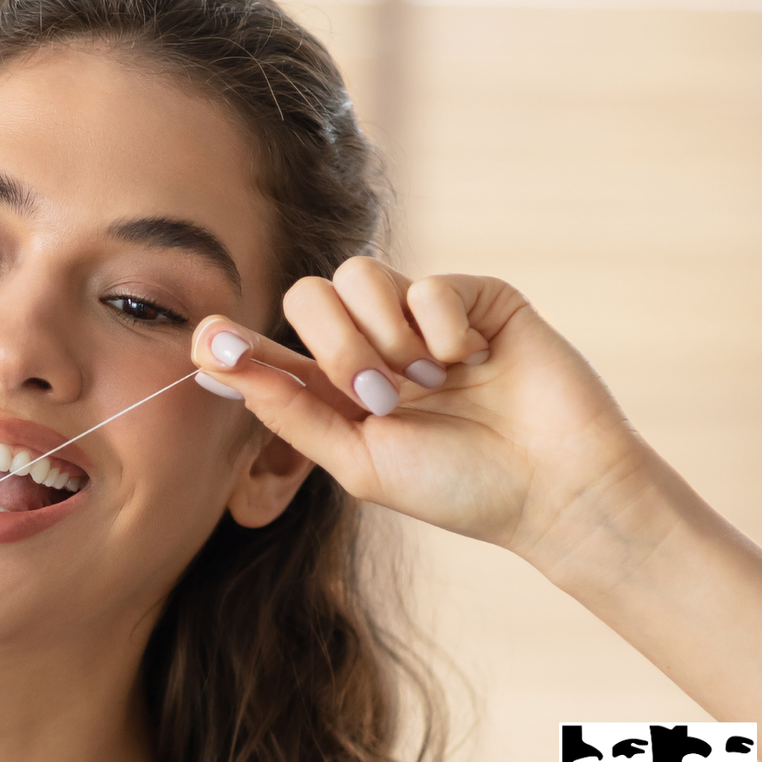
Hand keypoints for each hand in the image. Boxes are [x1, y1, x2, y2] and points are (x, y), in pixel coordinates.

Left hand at [190, 257, 652, 566]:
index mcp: (337, 389)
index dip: (234, 341)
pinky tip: (472, 362)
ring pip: (359, 273)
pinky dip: (441, 327)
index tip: (208, 341)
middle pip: (308, 295)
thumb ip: (294, 414)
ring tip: (428, 383)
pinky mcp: (474, 297)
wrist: (554, 488)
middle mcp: (373, 344)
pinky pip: (427, 282)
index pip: (270, 349)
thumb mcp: (360, 462)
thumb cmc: (459, 487)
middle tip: (378, 395)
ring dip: (385, 334)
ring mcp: (422, 316)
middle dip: (335, 344)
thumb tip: (221, 369)